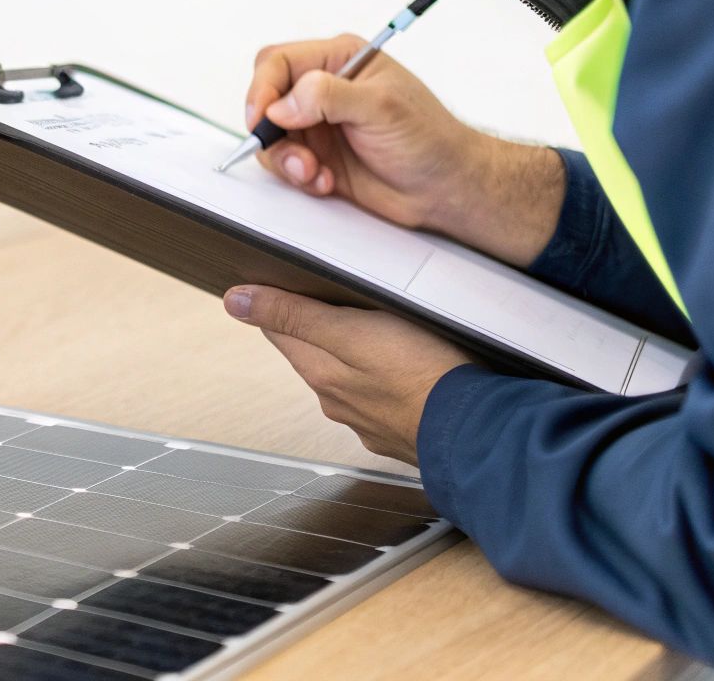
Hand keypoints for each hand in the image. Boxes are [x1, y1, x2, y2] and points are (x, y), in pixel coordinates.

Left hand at [223, 284, 470, 464]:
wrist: (480, 434)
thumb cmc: (420, 375)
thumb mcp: (352, 332)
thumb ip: (294, 317)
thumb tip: (234, 302)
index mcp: (319, 373)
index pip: (280, 331)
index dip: (279, 302)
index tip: (286, 280)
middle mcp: (336, 402)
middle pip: (313, 353)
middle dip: (319, 326)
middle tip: (341, 296)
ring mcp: (370, 421)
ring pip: (350, 376)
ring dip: (356, 355)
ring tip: (381, 330)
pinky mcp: (402, 431)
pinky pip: (384, 398)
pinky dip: (387, 381)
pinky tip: (409, 370)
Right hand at [245, 34, 563, 266]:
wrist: (444, 188)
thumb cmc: (429, 140)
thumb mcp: (381, 107)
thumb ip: (328, 96)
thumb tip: (281, 103)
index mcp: (340, 60)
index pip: (279, 62)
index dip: (263, 89)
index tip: (263, 118)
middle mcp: (324, 89)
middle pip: (266, 98)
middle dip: (270, 129)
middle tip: (287, 149)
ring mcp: (317, 124)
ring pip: (270, 135)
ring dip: (285, 158)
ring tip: (313, 171)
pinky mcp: (316, 156)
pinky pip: (282, 163)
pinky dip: (296, 176)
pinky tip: (325, 180)